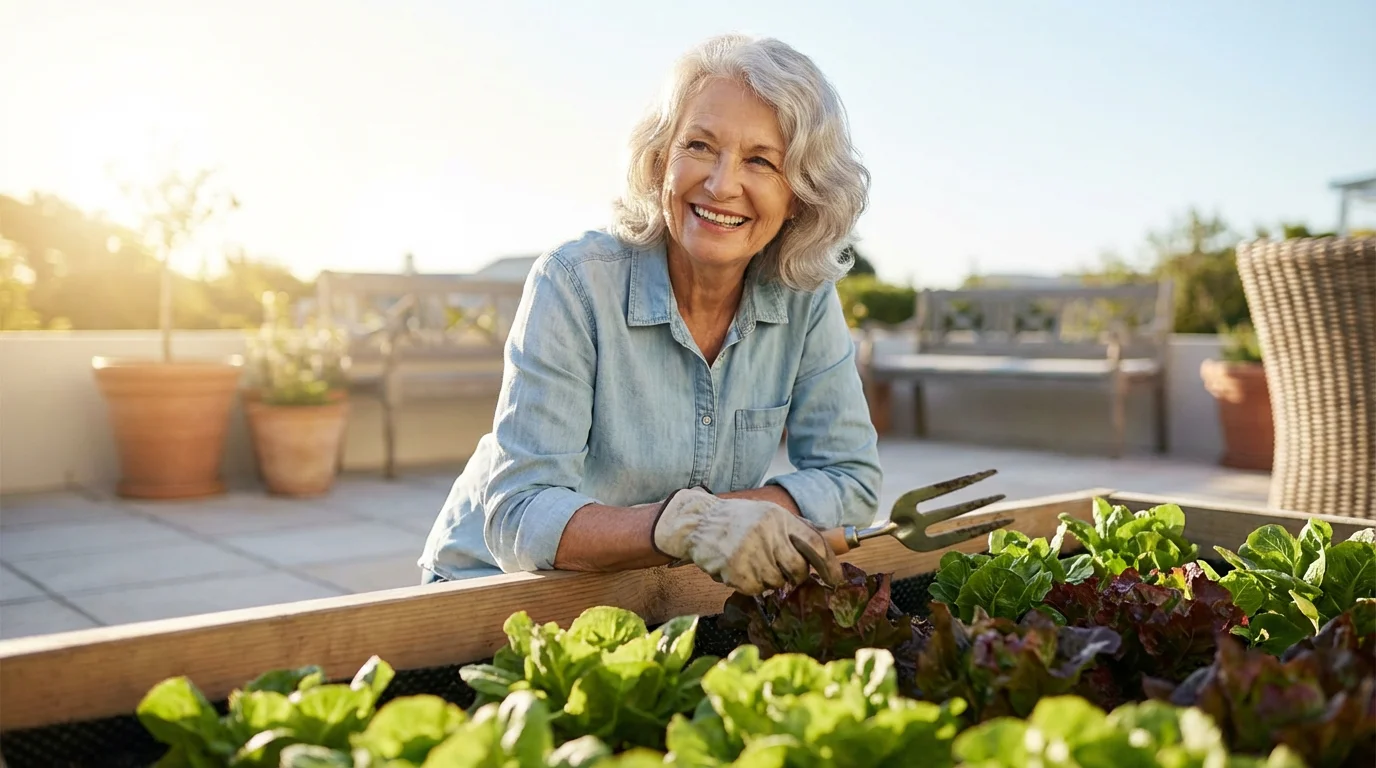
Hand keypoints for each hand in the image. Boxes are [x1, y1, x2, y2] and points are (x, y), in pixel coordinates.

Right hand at [651, 487, 842, 593]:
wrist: (697, 522)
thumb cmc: (736, 520)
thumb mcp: (767, 514)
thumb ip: (794, 529)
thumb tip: (826, 547)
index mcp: (779, 517)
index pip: (815, 543)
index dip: (830, 564)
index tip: (836, 579)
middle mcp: (767, 533)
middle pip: (798, 569)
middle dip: (795, 575)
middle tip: (784, 571)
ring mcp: (750, 552)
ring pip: (777, 582)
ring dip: (768, 579)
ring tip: (753, 563)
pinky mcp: (735, 570)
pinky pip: (756, 589)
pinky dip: (751, 584)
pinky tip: (740, 569)